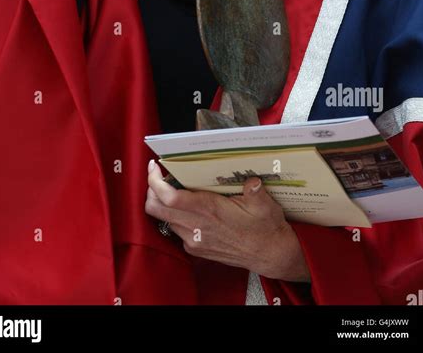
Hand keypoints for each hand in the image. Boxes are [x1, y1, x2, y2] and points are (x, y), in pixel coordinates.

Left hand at [146, 161, 310, 282]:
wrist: (270, 256)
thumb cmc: (266, 229)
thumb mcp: (264, 203)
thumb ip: (254, 188)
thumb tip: (249, 178)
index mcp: (209, 211)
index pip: (169, 198)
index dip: (155, 182)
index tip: (153, 167)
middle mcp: (197, 227)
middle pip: (156, 209)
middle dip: (151, 189)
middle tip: (159, 175)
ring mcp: (194, 240)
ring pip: (164, 219)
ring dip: (163, 203)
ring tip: (174, 188)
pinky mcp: (196, 249)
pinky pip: (176, 230)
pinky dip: (175, 216)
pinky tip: (188, 207)